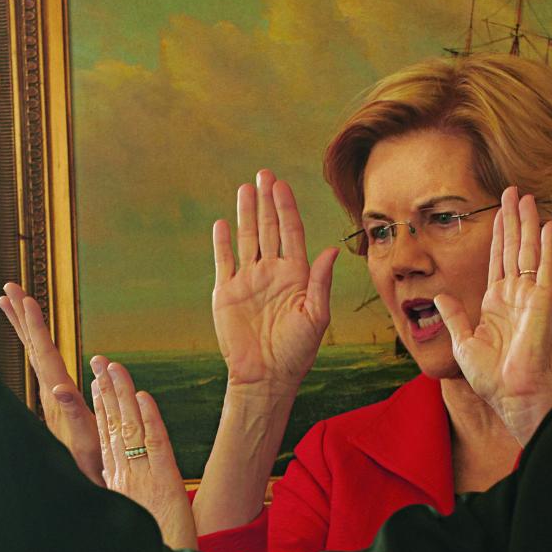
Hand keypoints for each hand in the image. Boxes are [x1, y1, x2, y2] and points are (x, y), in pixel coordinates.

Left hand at [0, 280, 100, 482]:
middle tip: (8, 287)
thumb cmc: (87, 466)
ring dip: (24, 327)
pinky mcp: (55, 403)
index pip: (43, 352)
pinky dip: (36, 346)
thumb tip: (59, 386)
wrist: (78, 485)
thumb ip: (72, 412)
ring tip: (12, 304)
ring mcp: (51, 397)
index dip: (34, 324)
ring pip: (34, 354)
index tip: (24, 297)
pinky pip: (42, 366)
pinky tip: (36, 341)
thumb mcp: (84, 440)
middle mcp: (50, 392)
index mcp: (58, 394)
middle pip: (32, 346)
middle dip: (22, 315)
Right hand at [90, 358, 196, 550]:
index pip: (106, 436)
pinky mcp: (164, 482)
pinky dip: (150, 420)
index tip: (96, 382)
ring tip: (115, 368)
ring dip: (123, 396)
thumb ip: (120, 495)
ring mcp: (143, 477)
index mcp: (117, 484)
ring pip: (130, 429)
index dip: (101, 407)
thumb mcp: (129, 518)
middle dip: (106, 391)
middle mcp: (125, 476)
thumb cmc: (149, 548)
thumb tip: (110, 481)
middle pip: (113, 426)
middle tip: (99, 362)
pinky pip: (155, 445)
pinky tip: (143, 398)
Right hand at [209, 169, 334, 397]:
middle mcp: (272, 273)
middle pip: (269, 229)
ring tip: (245, 189)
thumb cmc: (295, 352)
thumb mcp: (315, 318)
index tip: (281, 186)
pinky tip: (223, 224)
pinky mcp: (227, 293)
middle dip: (267, 201)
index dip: (286, 209)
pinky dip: (223, 243)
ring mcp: (248, 281)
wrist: (264, 377)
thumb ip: (320, 283)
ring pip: (247, 239)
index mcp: (296, 276)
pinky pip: (224, 261)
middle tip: (264, 174)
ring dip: (247, 214)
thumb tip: (329, 250)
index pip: (291, 233)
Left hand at [432, 187, 551, 445]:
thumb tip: (441, 295)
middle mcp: (515, 296)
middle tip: (513, 190)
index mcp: (496, 303)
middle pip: (513, 248)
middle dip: (513, 219)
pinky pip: (544, 269)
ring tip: (526, 196)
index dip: (498, 234)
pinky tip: (547, 226)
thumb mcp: (462, 342)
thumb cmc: (489, 377)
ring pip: (528, 251)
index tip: (499, 211)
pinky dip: (546, 247)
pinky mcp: (543, 303)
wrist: (510, 395)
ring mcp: (530, 297)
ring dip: (527, 224)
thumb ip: (453, 316)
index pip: (497, 260)